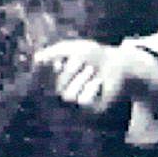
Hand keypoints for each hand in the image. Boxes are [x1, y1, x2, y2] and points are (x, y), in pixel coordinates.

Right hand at [33, 40, 157, 115]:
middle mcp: (68, 92)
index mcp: (61, 80)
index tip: (76, 58)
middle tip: (89, 65)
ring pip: (68, 96)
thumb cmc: (96, 56)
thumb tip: (36, 59)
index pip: (48, 77)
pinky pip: (83, 101)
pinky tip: (99, 82)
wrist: (121, 64)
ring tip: (95, 72)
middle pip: (59, 87)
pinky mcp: (92, 108)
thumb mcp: (74, 48)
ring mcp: (79, 101)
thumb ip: (54, 52)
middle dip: (75, 71)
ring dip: (82, 78)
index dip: (63, 63)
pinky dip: (91, 88)